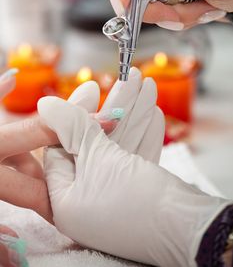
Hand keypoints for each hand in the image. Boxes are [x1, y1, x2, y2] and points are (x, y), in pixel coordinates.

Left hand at [38, 85, 229, 266]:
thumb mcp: (98, 159)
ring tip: (148, 85)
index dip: (77, 114)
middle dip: (118, 106)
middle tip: (131, 78)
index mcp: (65, 197)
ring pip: (122, 146)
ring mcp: (115, 194)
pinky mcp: (139, 191)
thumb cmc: (135, 201)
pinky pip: (137, 157)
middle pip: (98, 141)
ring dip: (137, 114)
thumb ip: (71, 128)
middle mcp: (87, 197)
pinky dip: (146, 135)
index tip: (92, 88)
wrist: (189, 231)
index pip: (63, 146)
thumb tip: (45, 104)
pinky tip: (154, 112)